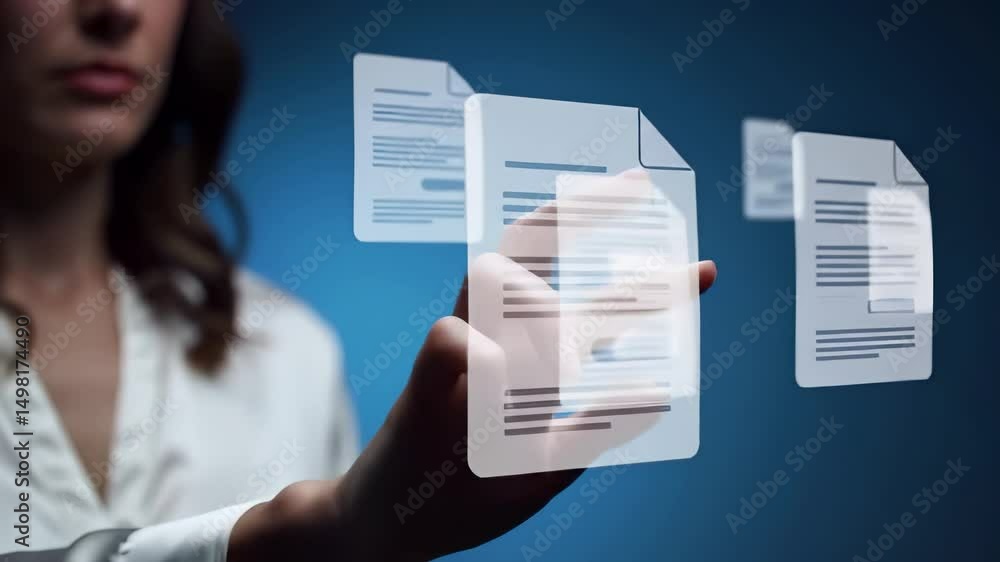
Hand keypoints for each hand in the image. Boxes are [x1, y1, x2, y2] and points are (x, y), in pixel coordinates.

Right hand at [229, 171, 716, 560]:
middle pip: (525, 247)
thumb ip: (597, 428)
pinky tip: (505, 391)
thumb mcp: (549, 464)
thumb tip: (659, 391)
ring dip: (543, 314)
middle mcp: (486, 340)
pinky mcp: (418, 392)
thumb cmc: (468, 493)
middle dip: (584, 213)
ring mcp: (450, 361)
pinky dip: (489, 360)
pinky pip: (450, 341)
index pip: (558, 271)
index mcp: (519, 354)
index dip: (599, 226)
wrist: (386, 530)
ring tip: (559, 376)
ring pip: (492, 278)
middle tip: (645, 203)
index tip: (649, 193)